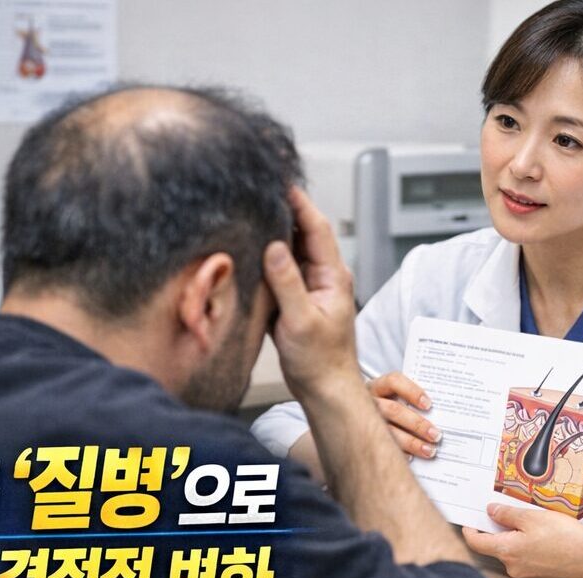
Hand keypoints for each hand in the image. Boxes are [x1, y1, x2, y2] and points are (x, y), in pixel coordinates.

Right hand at [264, 188, 359, 399]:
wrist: (324, 389)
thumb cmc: (320, 361)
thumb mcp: (301, 320)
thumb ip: (288, 283)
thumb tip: (276, 247)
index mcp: (332, 276)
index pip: (317, 228)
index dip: (299, 204)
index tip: (282, 183)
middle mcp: (323, 276)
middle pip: (303, 234)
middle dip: (283, 212)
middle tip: (260, 192)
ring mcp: (309, 287)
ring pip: (290, 252)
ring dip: (273, 235)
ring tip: (251, 214)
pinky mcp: (295, 299)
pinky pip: (279, 271)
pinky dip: (266, 260)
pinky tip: (249, 252)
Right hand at [367, 371, 441, 457]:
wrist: (354, 414)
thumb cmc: (381, 405)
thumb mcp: (389, 396)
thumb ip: (407, 400)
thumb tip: (435, 413)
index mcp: (377, 387)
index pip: (393, 382)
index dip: (412, 392)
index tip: (429, 405)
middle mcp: (368, 402)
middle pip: (393, 410)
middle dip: (417, 424)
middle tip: (436, 435)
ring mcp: (362, 421)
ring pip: (388, 431)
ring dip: (412, 442)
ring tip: (429, 450)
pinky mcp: (363, 438)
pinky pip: (381, 447)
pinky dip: (397, 453)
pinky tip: (410, 458)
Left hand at [462, 503, 582, 577]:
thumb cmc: (565, 537)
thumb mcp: (532, 517)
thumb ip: (507, 515)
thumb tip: (490, 511)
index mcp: (507, 551)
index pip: (476, 543)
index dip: (469, 530)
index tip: (468, 520)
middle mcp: (512, 566)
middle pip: (492, 546)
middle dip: (493, 530)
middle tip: (499, 512)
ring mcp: (525, 573)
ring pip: (508, 551)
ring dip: (511, 536)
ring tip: (526, 520)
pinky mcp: (537, 574)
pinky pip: (522, 557)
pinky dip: (523, 544)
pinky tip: (537, 534)